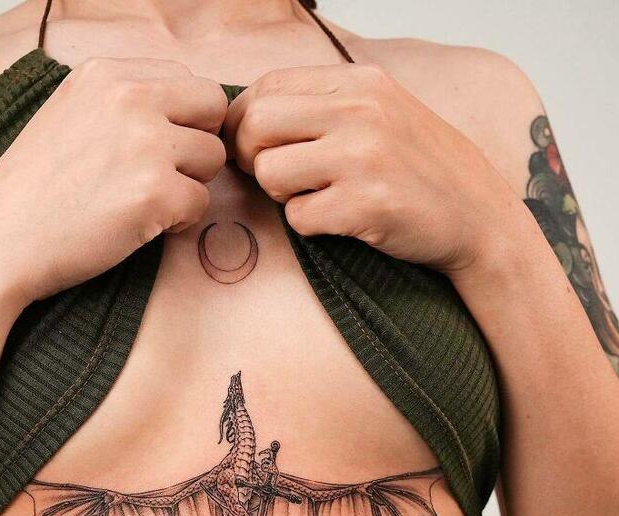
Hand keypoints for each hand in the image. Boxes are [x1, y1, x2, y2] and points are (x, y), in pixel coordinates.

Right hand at [0, 58, 226, 305]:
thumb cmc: (32, 193)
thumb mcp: (70, 116)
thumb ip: (122, 104)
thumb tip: (182, 111)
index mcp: (106, 74)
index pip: (188, 80)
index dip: (184, 120)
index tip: (155, 151)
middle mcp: (129, 97)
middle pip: (213, 107)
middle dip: (198, 144)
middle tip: (164, 177)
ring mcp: (144, 144)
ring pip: (213, 157)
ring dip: (189, 186)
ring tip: (145, 204)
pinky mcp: (155, 193)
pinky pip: (201, 203)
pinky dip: (180, 223)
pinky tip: (141, 227)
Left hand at [222, 63, 517, 274]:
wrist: (478, 216)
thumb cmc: (420, 170)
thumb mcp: (380, 113)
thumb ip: (323, 106)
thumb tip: (247, 116)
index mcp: (359, 82)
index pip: (267, 87)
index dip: (244, 123)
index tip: (254, 149)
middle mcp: (361, 111)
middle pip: (256, 126)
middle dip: (251, 159)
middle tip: (277, 179)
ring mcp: (365, 158)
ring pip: (270, 173)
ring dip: (281, 196)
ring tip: (316, 198)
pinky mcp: (367, 205)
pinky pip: (298, 218)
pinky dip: (310, 226)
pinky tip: (340, 220)